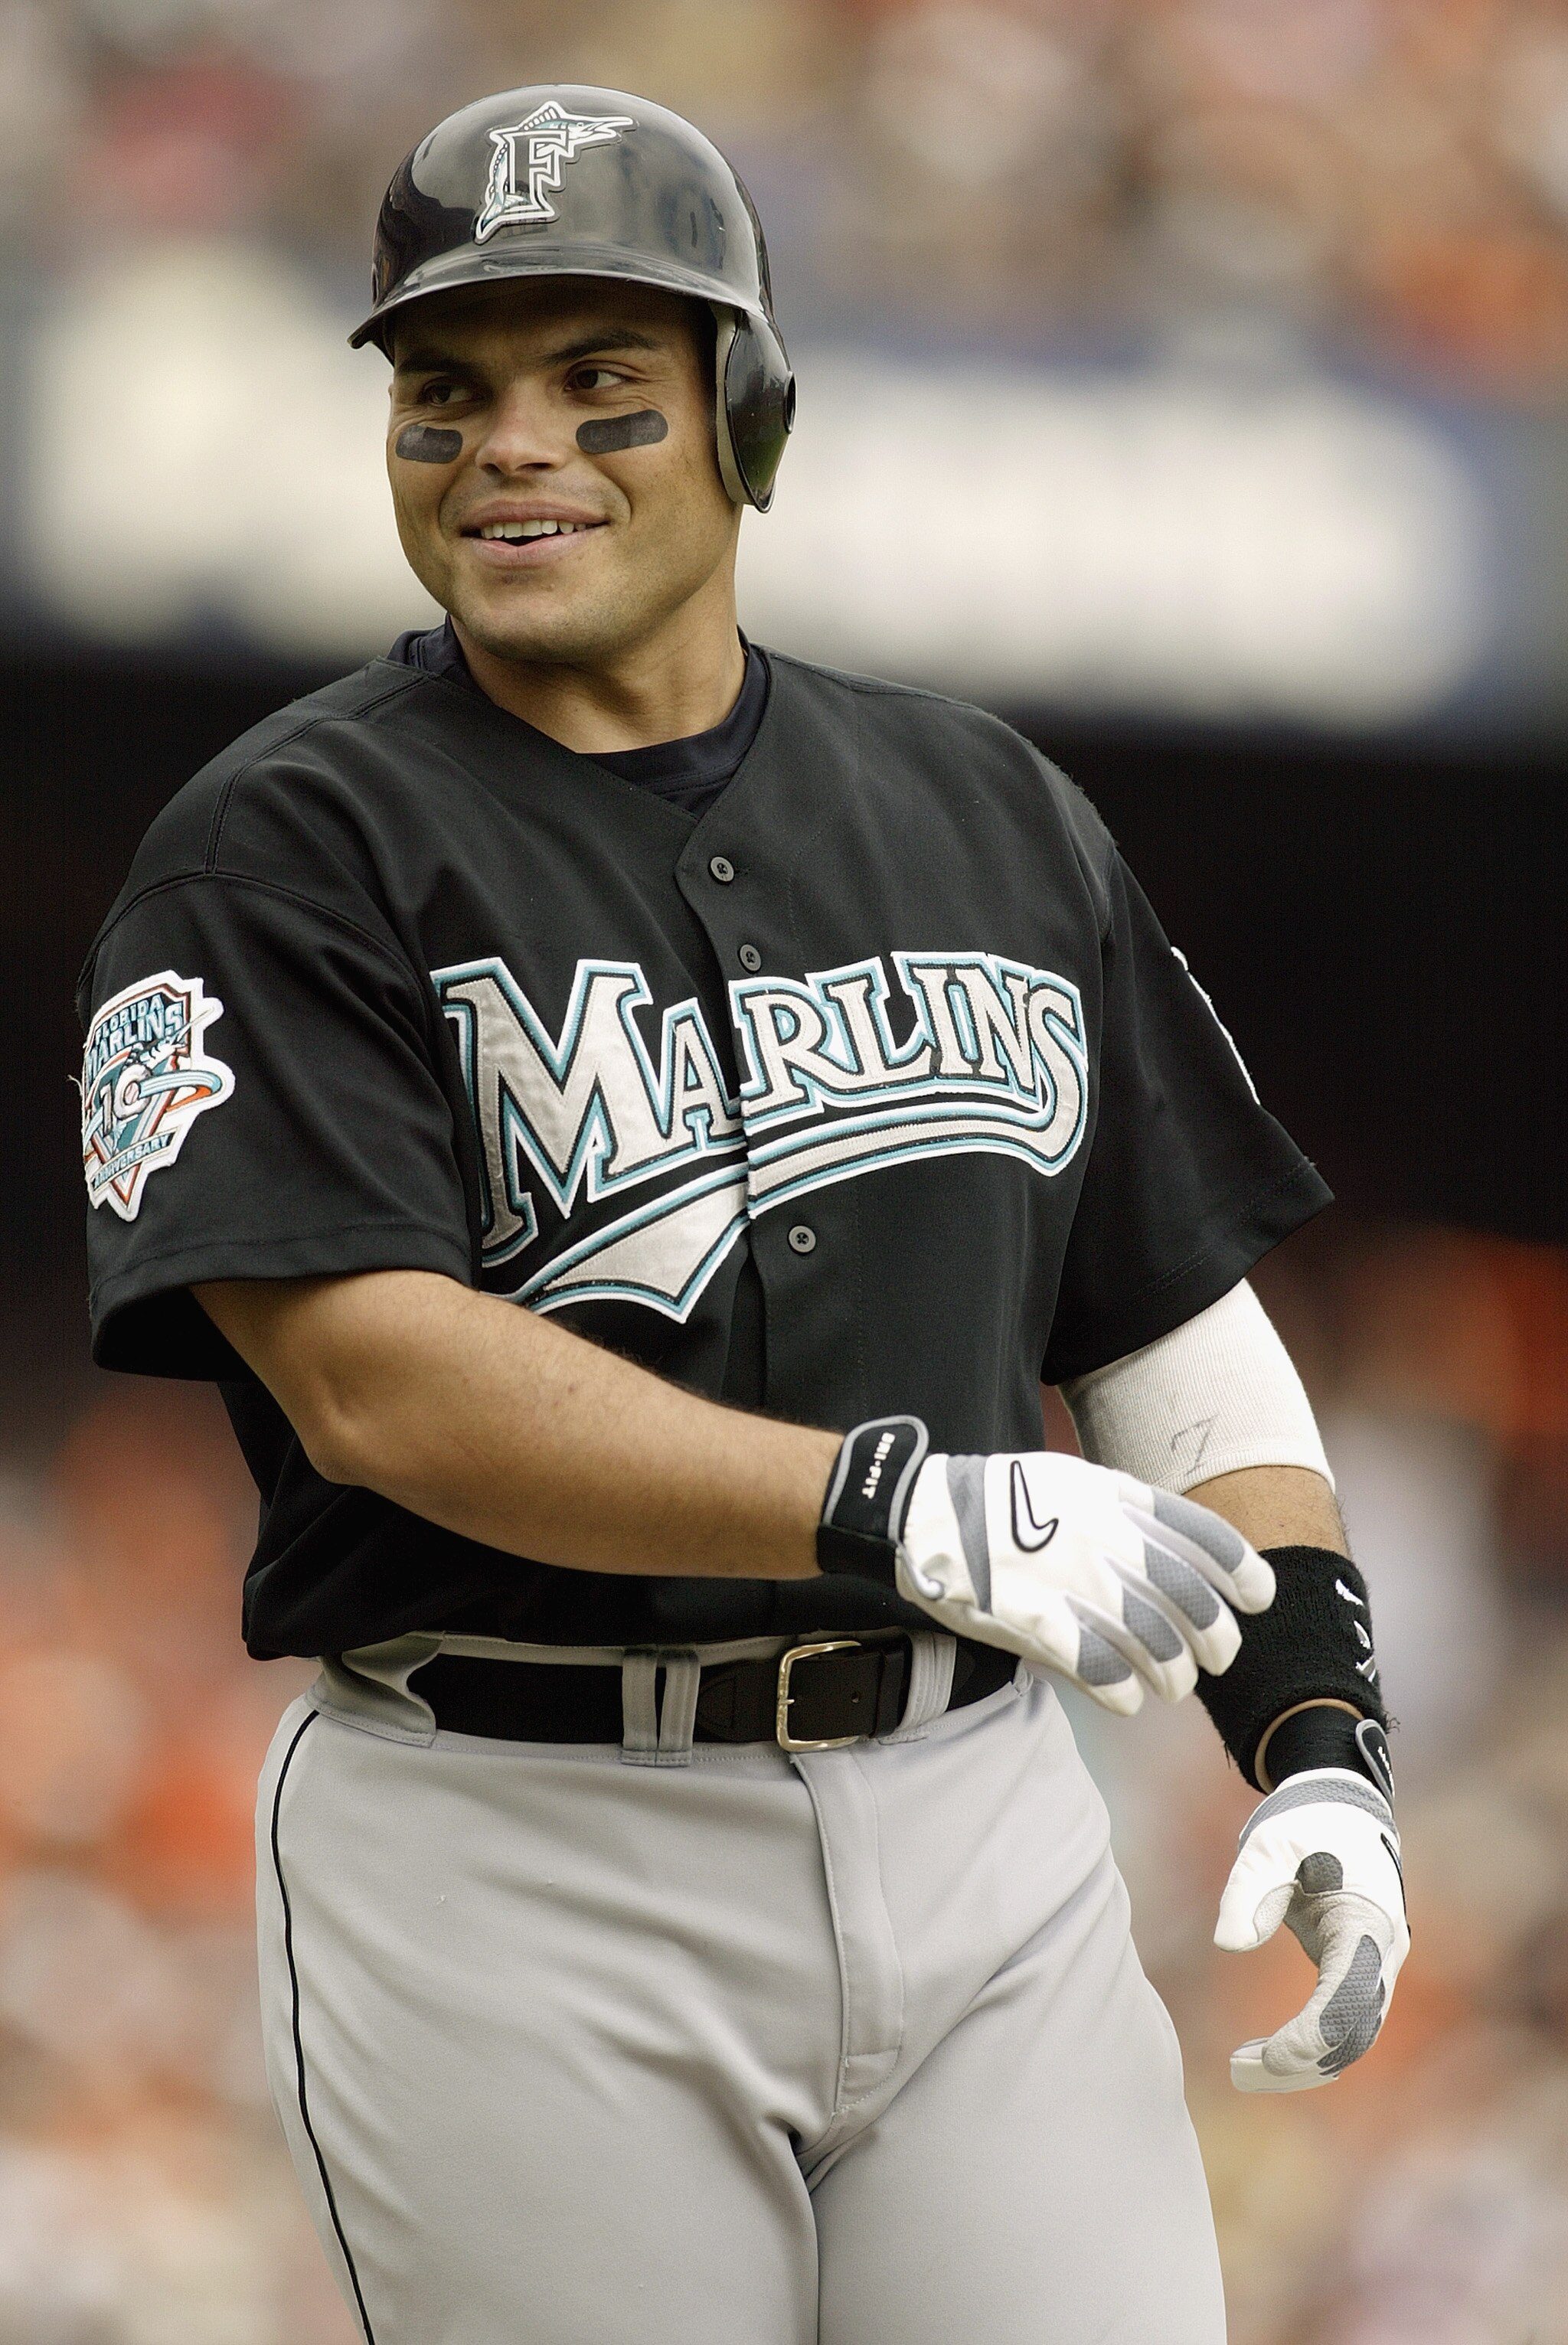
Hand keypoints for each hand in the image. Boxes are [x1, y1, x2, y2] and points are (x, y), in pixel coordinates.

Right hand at [819, 1421, 1274, 1711]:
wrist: (924, 1514)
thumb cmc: (1003, 1502)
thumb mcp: (1072, 1483)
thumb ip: (1126, 1513)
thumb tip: (1183, 1557)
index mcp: (1115, 1498)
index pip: (1202, 1535)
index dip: (1239, 1572)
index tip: (1256, 1598)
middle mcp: (1102, 1538)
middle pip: (1188, 1600)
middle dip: (1214, 1638)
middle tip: (1215, 1657)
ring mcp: (1070, 1580)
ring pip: (1154, 1644)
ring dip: (1173, 1675)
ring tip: (1171, 1686)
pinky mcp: (1036, 1621)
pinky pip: (1101, 1671)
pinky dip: (1123, 1694)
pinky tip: (1125, 1700)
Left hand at [1217, 1767, 1408, 2091]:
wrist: (1339, 1806)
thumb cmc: (1303, 1822)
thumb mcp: (1268, 1844)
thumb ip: (1248, 1890)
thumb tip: (1230, 1944)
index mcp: (1366, 1923)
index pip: (1347, 2002)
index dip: (1309, 2038)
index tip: (1263, 2055)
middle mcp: (1382, 1953)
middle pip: (1355, 2034)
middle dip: (1301, 2065)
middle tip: (1237, 2072)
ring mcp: (1377, 1964)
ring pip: (1352, 2039)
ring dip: (1303, 2065)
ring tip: (1240, 2069)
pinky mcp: (1360, 1970)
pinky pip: (1345, 2024)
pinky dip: (1310, 2048)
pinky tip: (1263, 2054)